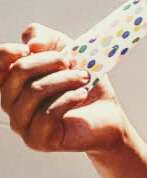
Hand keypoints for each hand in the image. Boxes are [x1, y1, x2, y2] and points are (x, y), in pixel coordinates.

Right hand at [1, 23, 128, 153]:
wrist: (106, 112)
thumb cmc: (82, 81)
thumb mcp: (66, 50)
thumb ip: (45, 38)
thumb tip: (31, 45)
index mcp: (12, 82)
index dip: (6, 53)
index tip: (29, 48)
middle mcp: (10, 103)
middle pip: (18, 72)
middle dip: (50, 61)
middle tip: (72, 62)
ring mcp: (22, 124)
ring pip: (34, 91)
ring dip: (64, 79)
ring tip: (84, 77)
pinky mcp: (37, 139)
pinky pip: (48, 113)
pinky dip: (70, 98)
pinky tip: (82, 94)